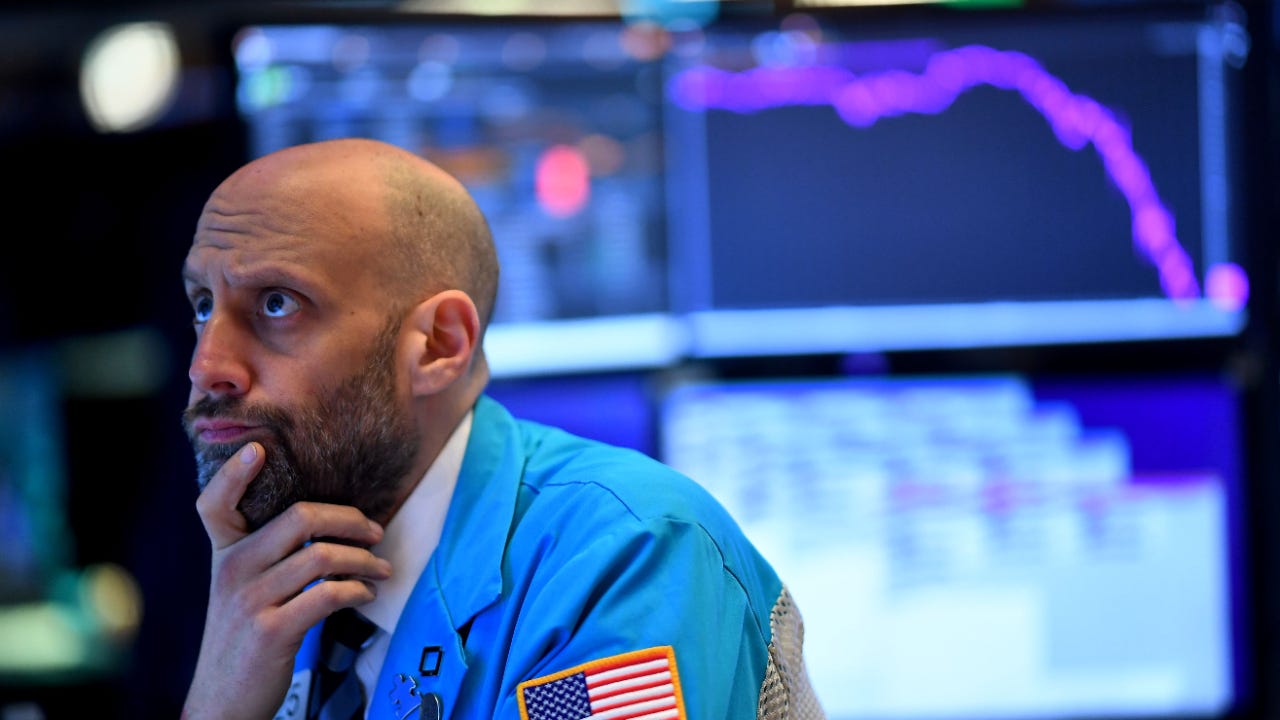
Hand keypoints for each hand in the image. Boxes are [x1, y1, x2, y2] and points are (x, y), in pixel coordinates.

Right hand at [181, 442, 391, 719]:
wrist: (224, 701)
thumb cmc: (245, 637)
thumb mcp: (241, 589)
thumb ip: (267, 555)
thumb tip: (326, 522)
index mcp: (224, 555)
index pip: (214, 505)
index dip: (234, 475)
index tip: (260, 448)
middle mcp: (232, 571)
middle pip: (298, 518)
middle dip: (349, 519)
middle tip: (375, 530)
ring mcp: (249, 601)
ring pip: (321, 556)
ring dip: (364, 560)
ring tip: (381, 569)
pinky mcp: (272, 631)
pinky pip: (327, 594)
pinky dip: (357, 590)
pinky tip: (366, 594)